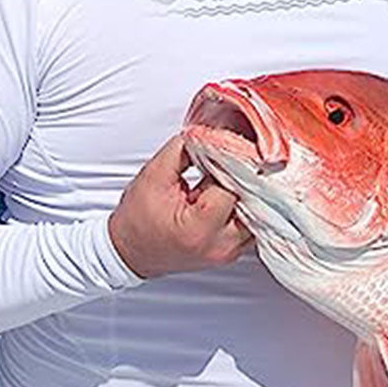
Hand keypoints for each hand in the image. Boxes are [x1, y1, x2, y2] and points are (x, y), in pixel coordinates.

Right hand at [108, 135, 253, 277]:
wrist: (131, 251)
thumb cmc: (137, 218)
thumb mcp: (154, 175)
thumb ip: (183, 149)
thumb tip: (209, 134)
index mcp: (199, 228)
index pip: (232, 185)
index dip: (231, 160)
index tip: (227, 143)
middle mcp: (220, 245)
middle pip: (251, 200)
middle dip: (243, 173)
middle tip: (235, 153)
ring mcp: (229, 252)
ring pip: (257, 212)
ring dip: (246, 189)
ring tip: (232, 171)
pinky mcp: (233, 251)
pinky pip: (252, 223)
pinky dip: (245, 203)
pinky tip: (232, 188)